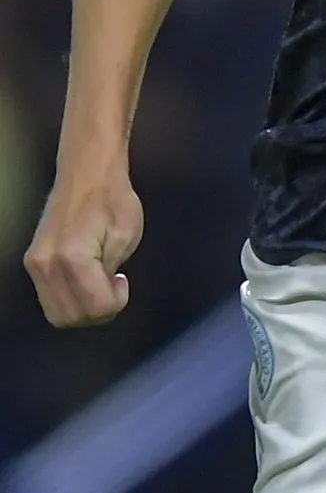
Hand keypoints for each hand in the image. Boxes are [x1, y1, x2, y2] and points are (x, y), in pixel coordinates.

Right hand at [24, 170, 143, 327]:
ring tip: (99, 282)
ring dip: (83, 309)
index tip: (122, 281)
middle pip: (72, 318)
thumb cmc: (113, 200)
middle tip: (112, 287)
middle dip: (98, 311)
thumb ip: (110, 273)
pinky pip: (49, 298)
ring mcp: (34, 264)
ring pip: (57, 314)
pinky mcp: (31, 262)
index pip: (96, 307)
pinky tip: (85, 278)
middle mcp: (46, 265)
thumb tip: (101, 295)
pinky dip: (70, 299)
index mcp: (73, 258)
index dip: (117, 302)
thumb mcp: (125, 238)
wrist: (86, 174)